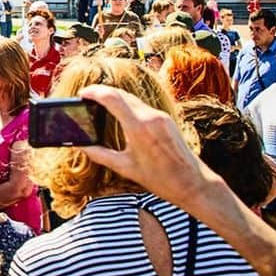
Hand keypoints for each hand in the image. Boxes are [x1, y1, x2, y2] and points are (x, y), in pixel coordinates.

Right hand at [79, 85, 209, 209]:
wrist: (194, 184)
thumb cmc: (161, 180)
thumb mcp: (125, 168)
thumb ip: (100, 155)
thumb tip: (82, 146)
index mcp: (139, 128)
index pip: (112, 98)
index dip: (94, 92)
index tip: (82, 94)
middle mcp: (151, 117)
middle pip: (121, 94)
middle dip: (102, 92)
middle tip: (87, 97)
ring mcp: (161, 117)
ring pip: (132, 98)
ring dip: (115, 97)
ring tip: (100, 103)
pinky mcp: (166, 120)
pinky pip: (142, 105)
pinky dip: (127, 104)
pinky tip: (120, 112)